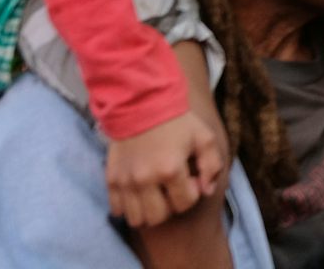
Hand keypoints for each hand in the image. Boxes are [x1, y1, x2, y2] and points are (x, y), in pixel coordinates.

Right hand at [105, 109, 225, 227]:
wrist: (142, 104)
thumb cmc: (177, 121)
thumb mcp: (204, 137)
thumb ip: (212, 165)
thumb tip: (206, 190)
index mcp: (170, 169)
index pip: (184, 204)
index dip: (193, 194)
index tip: (191, 178)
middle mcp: (145, 179)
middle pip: (158, 218)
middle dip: (171, 207)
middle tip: (173, 188)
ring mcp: (125, 181)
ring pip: (136, 219)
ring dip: (149, 211)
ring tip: (156, 193)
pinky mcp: (111, 180)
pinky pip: (117, 210)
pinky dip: (129, 207)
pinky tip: (139, 192)